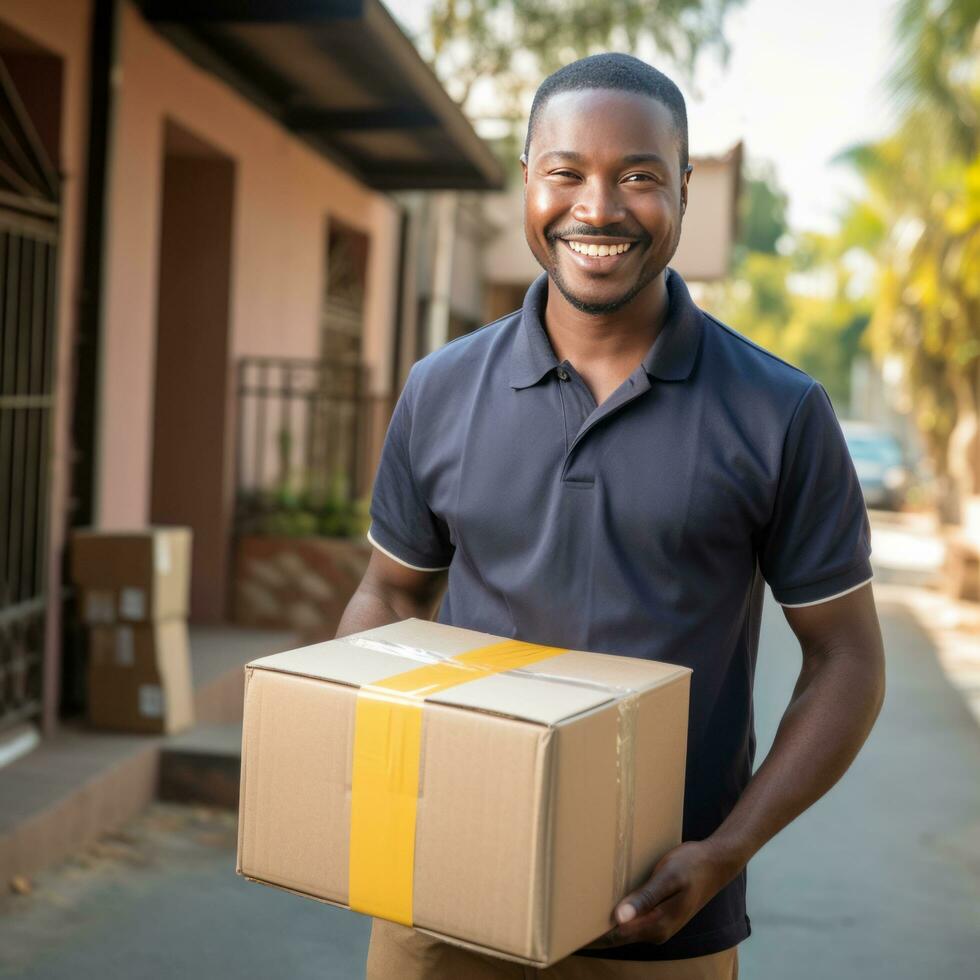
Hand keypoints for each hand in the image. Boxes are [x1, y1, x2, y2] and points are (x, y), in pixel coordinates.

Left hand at [584, 839, 742, 949]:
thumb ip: (645, 897)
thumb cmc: (692, 865)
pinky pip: (633, 919)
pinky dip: (617, 915)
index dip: (592, 935)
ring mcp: (659, 923)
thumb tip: (618, 918)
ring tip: (578, 912)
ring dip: (604, 923)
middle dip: (594, 931)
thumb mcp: (668, 877)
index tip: (569, 931)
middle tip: (565, 922)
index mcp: (657, 925)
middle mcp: (657, 930)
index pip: (616, 936)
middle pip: (618, 936)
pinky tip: (604, 903)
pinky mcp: (660, 913)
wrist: (717, 862)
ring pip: (625, 928)